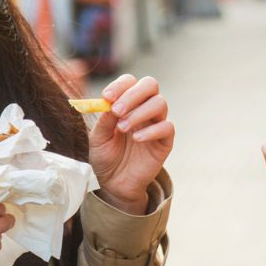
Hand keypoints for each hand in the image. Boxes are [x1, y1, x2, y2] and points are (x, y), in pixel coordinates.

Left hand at [89, 75, 174, 214]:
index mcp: (127, 103)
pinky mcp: (165, 141)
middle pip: (150, 85)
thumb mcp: (98, 137)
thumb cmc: (106, 157)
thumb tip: (109, 103)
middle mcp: (144, 109)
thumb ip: (104, 120)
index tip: (106, 97)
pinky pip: (167, 127)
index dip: (120, 86)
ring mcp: (156, 123)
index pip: (130, 82)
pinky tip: (137, 139)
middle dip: (132, 95)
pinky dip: (152, 130)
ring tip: (123, 128)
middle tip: (117, 111)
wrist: (114, 183)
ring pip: (160, 103)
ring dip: (140, 113)